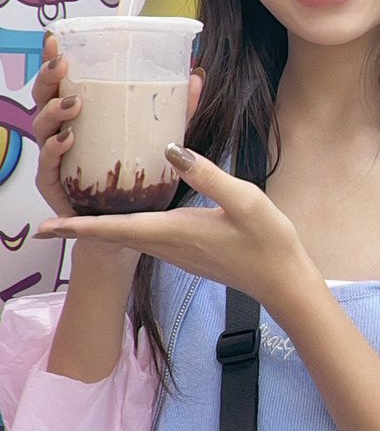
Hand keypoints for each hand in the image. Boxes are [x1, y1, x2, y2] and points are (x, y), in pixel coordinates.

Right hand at [32, 40, 204, 220]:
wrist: (124, 225)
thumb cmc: (135, 176)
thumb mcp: (161, 137)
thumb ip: (178, 109)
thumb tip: (196, 76)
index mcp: (80, 113)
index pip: (62, 81)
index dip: (53, 59)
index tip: (56, 40)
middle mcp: (61, 130)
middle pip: (43, 98)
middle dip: (49, 78)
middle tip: (63, 66)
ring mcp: (54, 158)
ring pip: (42, 127)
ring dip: (53, 111)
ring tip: (73, 103)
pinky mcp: (54, 184)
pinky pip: (47, 165)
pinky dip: (54, 150)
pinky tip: (68, 139)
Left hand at [36, 145, 308, 314]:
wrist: (284, 281)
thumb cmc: (268, 241)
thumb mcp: (242, 199)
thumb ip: (205, 173)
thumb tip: (169, 149)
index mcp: (174, 231)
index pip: (115, 229)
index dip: (78, 226)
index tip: (44, 226)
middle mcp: (168, 244)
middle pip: (113, 234)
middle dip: (80, 225)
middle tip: (49, 216)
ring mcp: (177, 251)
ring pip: (129, 236)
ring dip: (102, 225)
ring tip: (78, 209)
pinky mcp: (187, 251)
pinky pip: (146, 236)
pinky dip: (127, 225)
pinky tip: (128, 211)